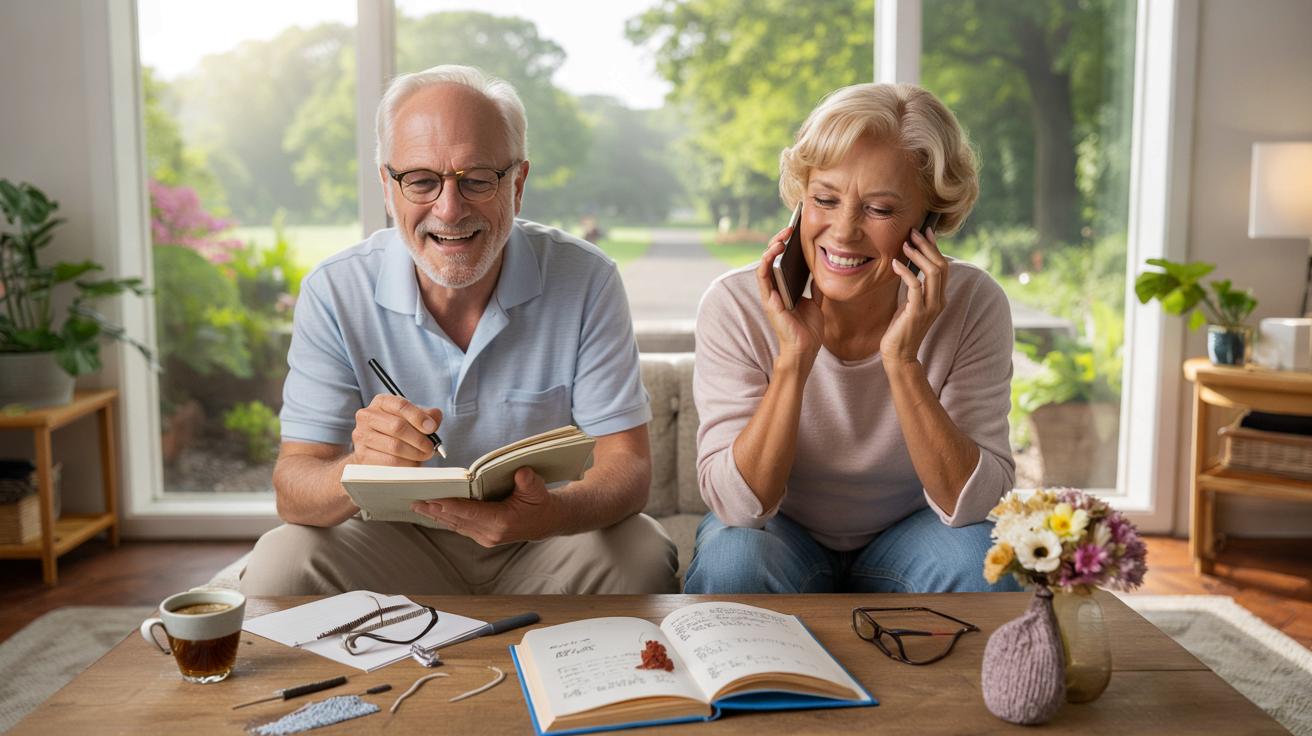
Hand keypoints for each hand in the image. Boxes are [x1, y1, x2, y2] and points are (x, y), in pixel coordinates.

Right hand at [348, 394, 442, 465]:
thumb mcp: (412, 418)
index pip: (401, 406)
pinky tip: (411, 463)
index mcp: (382, 402)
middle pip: (398, 427)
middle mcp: (368, 416)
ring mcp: (362, 436)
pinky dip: (406, 464)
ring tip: (422, 456)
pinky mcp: (362, 455)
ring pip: (394, 447)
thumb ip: (427, 415)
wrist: (375, 449)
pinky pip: (389, 463)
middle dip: (419, 439)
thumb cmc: (397, 431)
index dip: (419, 417)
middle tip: (430, 448)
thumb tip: (435, 416)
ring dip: (414, 454)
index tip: (431, 428)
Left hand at [411, 467, 555, 546]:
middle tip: (416, 501)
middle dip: (436, 510)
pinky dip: (446, 518)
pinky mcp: (482, 536)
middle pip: (458, 520)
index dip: (451, 506)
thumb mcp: (538, 489)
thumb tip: (521, 472)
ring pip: (456, 525)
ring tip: (418, 506)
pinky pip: (460, 527)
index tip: (434, 500)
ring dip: (436, 516)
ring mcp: (485, 537)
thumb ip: (528, 481)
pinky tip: (434, 512)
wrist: (546, 522)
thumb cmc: (540, 502)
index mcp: (502, 522)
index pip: (471, 512)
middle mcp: (490, 533)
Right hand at [756, 226, 824, 371]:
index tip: (796, 231)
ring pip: (765, 265)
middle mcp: (775, 289)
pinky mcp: (768, 300)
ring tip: (781, 237)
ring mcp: (770, 294)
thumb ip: (814, 286)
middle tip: (789, 229)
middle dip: (779, 241)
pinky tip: (773, 252)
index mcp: (785, 287)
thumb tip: (821, 269)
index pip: (782, 261)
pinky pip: (762, 278)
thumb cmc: (808, 328)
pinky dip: (765, 263)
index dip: (787, 245)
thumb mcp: (815, 301)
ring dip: (770, 249)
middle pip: (772, 259)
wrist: (806, 348)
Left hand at [882, 226, 948, 365]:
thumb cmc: (901, 328)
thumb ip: (914, 288)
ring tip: (905, 244)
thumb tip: (909, 266)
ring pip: (933, 272)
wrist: (899, 354)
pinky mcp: (917, 312)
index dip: (935, 248)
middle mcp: (939, 301)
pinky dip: (906, 271)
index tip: (925, 232)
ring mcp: (930, 307)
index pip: (943, 267)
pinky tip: (895, 264)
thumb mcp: (910, 304)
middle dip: (928, 246)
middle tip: (914, 232)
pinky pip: (915, 285)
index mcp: (939, 298)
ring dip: (919, 255)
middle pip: (941, 266)